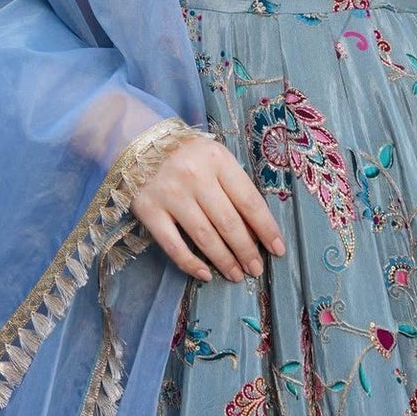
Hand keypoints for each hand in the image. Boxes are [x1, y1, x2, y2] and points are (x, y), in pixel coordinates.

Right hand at [130, 134, 285, 282]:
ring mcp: (170, 194)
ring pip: (204, 236)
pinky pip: (173, 244)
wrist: (139, 140)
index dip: (266, 228)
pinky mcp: (149, 210)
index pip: (249, 200)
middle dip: (246, 250)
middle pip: (228, 222)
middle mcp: (195, 176)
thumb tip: (255, 229)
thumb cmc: (187, 153)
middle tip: (256, 269)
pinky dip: (190, 263)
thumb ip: (233, 186)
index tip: (277, 249)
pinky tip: (205, 275)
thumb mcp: (215, 157)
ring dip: (224, 260)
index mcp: (217, 159)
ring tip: (236, 275)